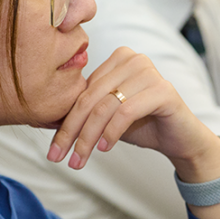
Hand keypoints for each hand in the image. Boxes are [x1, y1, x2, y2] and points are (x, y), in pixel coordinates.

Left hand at [47, 47, 219, 178]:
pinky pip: (126, 111)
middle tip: (59, 158)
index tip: (53, 150)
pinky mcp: (163, 90)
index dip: (65, 122)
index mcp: (118, 58)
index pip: (83, 91)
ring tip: (80, 159)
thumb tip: (40, 121)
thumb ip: (82, 114)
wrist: (179, 139)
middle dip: (72, 131)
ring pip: (106, 106)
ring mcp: (150, 72)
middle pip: (91, 98)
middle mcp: (134, 59)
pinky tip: (105, 149)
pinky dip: (112, 132)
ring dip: (89, 137)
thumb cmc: (142, 125)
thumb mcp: (106, 119)